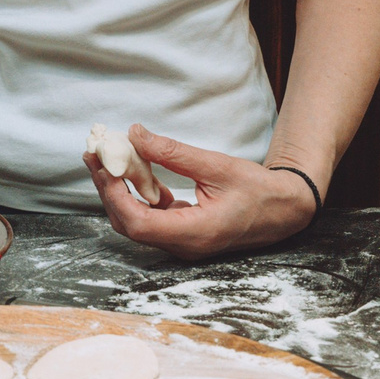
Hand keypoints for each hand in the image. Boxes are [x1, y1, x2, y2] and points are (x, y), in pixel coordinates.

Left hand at [85, 125, 322, 261]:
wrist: (285, 210)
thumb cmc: (258, 190)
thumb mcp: (216, 165)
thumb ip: (173, 152)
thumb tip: (135, 134)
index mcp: (193, 233)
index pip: (137, 223)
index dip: (113, 194)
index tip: (103, 165)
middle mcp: (183, 244)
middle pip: (129, 224)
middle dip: (107, 190)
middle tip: (94, 155)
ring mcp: (183, 241)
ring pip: (136, 221)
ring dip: (119, 191)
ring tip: (106, 159)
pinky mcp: (184, 232)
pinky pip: (150, 217)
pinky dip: (137, 194)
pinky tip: (135, 170)